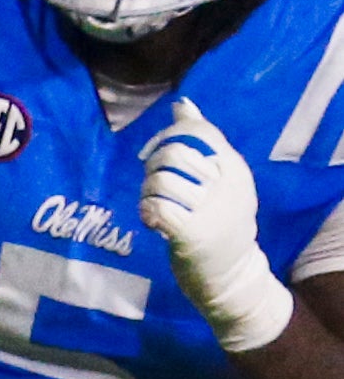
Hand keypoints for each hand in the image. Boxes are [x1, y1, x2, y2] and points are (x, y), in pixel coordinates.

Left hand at [142, 96, 294, 350]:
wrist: (232, 274)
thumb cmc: (219, 221)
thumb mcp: (220, 179)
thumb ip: (203, 142)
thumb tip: (182, 104)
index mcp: (234, 166)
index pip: (198, 132)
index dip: (165, 137)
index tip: (153, 156)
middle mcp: (226, 183)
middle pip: (174, 152)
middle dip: (152, 165)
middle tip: (153, 185)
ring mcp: (212, 208)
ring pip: (161, 180)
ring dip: (147, 192)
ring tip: (154, 206)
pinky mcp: (193, 233)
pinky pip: (155, 208)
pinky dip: (146, 212)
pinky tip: (153, 223)